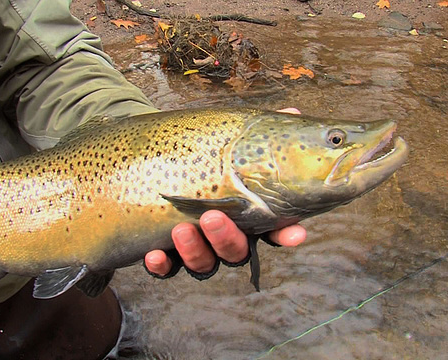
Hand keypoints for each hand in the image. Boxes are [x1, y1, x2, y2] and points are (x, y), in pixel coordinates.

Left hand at [145, 107, 305, 278]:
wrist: (154, 161)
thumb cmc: (203, 154)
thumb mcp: (230, 143)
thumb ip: (260, 133)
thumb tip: (293, 112)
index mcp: (246, 214)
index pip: (274, 230)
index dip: (285, 234)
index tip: (294, 234)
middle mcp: (225, 237)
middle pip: (236, 251)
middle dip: (227, 238)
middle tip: (213, 217)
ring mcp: (197, 248)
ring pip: (204, 263)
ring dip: (195, 251)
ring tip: (181, 229)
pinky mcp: (167, 254)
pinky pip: (167, 269)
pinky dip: (162, 265)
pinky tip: (153, 255)